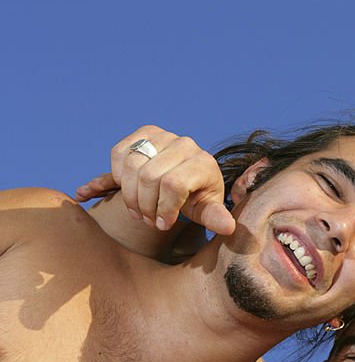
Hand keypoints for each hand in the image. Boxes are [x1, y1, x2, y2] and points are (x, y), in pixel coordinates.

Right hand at [74, 125, 234, 235]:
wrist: (187, 177)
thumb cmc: (197, 196)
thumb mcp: (207, 210)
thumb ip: (215, 218)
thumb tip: (229, 228)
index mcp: (204, 162)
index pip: (173, 185)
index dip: (164, 208)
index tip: (163, 224)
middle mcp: (184, 144)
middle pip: (149, 177)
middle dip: (145, 206)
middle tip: (148, 220)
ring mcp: (163, 135)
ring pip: (132, 165)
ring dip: (129, 194)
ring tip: (138, 211)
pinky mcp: (144, 133)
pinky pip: (119, 153)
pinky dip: (118, 175)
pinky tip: (129, 189)